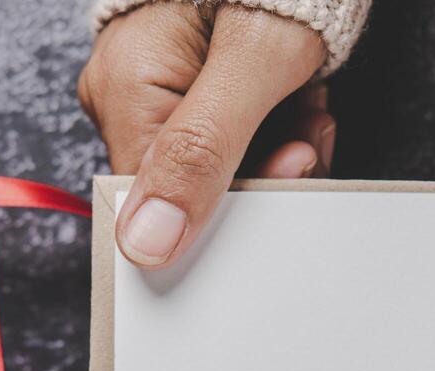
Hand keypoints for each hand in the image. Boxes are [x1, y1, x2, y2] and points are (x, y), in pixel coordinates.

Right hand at [78, 4, 329, 267]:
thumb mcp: (255, 61)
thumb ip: (203, 154)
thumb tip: (144, 246)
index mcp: (125, 89)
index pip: (155, 202)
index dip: (223, 210)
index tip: (286, 169)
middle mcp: (132, 95)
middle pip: (195, 189)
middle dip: (266, 170)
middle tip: (307, 125)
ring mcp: (168, 90)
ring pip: (228, 168)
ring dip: (284, 146)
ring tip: (309, 97)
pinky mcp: (205, 85)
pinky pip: (242, 137)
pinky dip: (284, 125)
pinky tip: (303, 94)